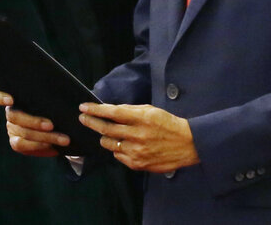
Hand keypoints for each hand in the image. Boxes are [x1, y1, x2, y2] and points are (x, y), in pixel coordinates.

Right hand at [0, 88, 68, 156]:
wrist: (62, 126)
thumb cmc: (58, 107)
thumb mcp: (56, 99)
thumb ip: (53, 96)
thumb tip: (64, 96)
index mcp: (16, 96)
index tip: (11, 100)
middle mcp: (10, 112)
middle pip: (15, 116)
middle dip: (34, 121)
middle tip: (52, 125)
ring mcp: (11, 128)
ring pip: (23, 132)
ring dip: (45, 136)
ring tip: (64, 139)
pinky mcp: (15, 142)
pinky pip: (23, 145)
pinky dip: (40, 145)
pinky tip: (54, 147)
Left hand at [78, 102, 199, 172]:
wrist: (187, 144)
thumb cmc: (168, 124)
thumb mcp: (151, 110)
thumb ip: (131, 111)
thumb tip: (111, 110)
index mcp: (142, 118)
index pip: (113, 112)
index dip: (96, 110)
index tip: (84, 107)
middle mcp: (138, 135)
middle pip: (106, 129)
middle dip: (91, 122)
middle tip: (83, 118)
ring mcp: (136, 151)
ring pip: (109, 144)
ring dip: (105, 137)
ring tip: (107, 133)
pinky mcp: (137, 164)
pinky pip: (118, 156)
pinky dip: (117, 149)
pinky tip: (124, 145)